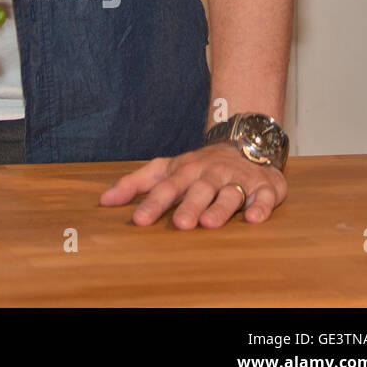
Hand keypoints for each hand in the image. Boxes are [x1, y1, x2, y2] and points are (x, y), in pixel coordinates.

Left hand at [99, 143, 286, 228]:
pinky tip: (254, 218)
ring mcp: (237, 180)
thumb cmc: (197, 165)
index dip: (152, 204)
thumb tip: (103, 201)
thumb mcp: (164, 169)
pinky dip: (260, 207)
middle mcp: (209, 175)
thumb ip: (134, 184)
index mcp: (184, 171)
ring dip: (219, 209)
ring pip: (228, 194)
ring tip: (210, 224)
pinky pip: (263, 197)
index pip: (165, 188)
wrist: (244, 143)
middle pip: (197, 191)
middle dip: (188, 207)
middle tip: (179, 224)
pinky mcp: (263, 187)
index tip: (138, 220)